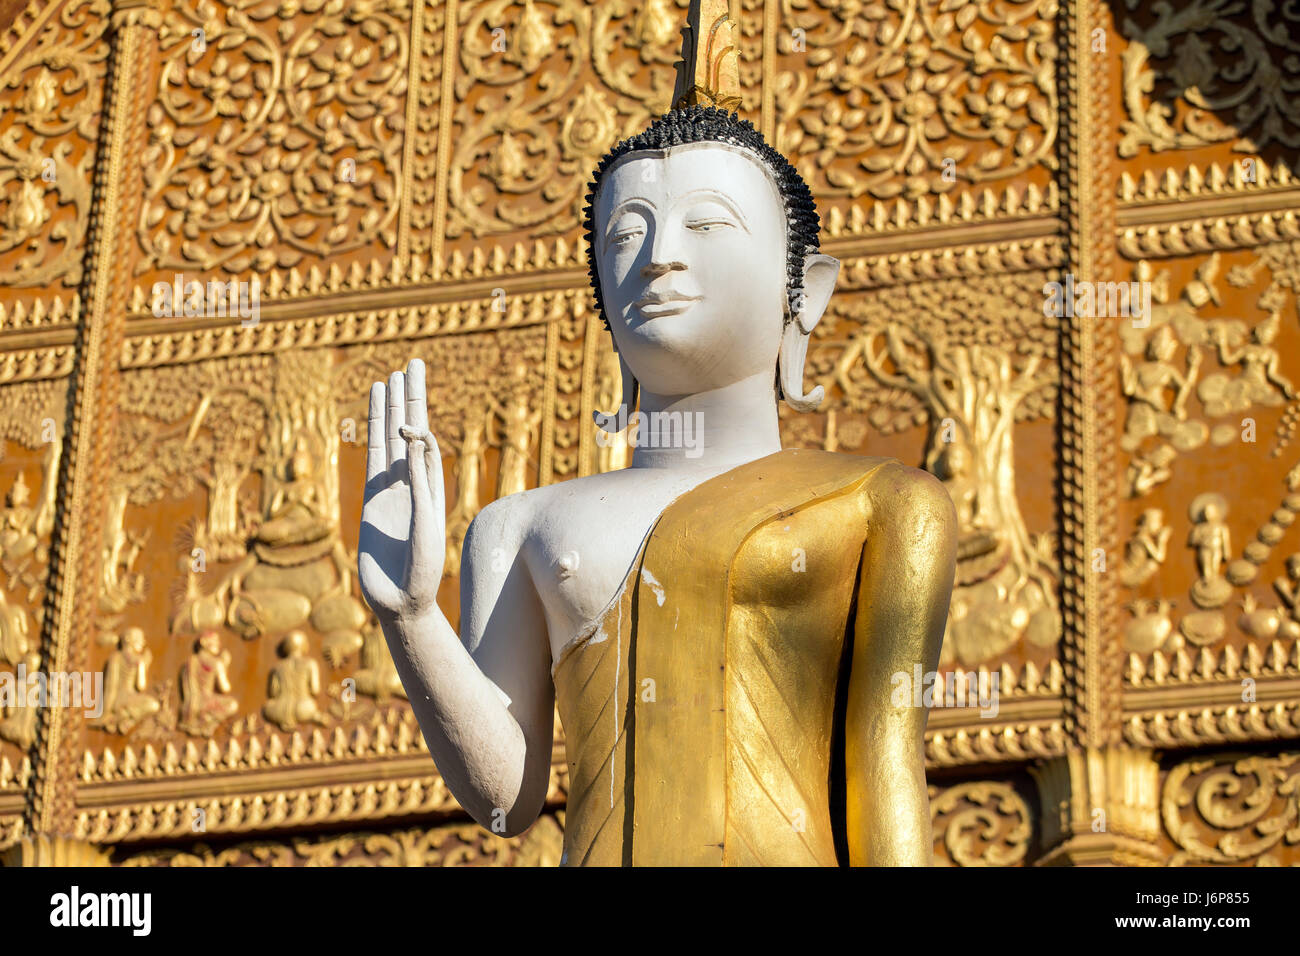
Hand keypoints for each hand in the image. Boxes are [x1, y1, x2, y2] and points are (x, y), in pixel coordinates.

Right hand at [358, 359, 445, 625]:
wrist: (400, 600)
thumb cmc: (420, 570)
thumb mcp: (424, 526)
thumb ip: (420, 487)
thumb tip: (415, 444)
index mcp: (433, 489)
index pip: (428, 445)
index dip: (420, 426)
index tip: (413, 414)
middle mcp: (414, 483)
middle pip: (412, 431)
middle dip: (412, 399)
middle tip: (413, 363)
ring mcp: (392, 489)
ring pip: (389, 440)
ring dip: (390, 410)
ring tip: (390, 377)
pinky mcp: (372, 499)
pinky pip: (372, 459)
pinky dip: (372, 434)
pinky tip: (373, 412)